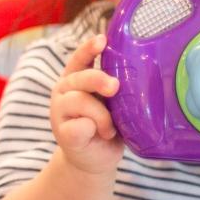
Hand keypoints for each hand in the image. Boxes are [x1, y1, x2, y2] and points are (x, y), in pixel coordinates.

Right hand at [50, 34, 124, 174]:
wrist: (95, 160)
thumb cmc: (107, 126)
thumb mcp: (113, 103)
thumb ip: (115, 89)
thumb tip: (140, 76)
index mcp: (77, 78)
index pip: (81, 58)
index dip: (89, 47)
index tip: (102, 39)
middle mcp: (65, 90)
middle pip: (81, 78)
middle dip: (99, 80)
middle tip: (115, 87)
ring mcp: (59, 111)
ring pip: (81, 101)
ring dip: (102, 116)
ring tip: (109, 129)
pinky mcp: (63, 134)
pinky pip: (79, 126)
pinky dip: (93, 129)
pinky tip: (98, 135)